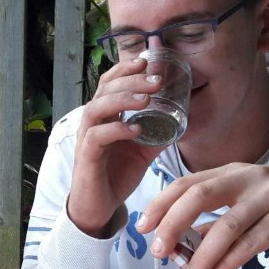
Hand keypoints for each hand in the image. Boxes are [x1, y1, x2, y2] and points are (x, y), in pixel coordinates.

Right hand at [68, 56, 167, 235]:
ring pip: (97, 108)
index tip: (147, 61)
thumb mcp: (143, 150)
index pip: (109, 83)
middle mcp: (93, 123)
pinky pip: (98, 136)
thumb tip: (182, 120)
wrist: (98, 208)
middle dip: (131, 80)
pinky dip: (117, 129)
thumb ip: (158, 133)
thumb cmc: (116, 175)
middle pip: (105, 89)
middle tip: (156, 80)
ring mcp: (87, 138)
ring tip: (146, 99)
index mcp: (105, 116)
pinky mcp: (86, 157)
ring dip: (122, 99)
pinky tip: (136, 129)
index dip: (125, 69)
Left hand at [136, 163, 268, 268]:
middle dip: (173, 224)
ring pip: (226, 225)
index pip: (187, 183)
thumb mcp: (249, 205)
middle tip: (158, 251)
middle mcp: (248, 177)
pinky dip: (228, 263)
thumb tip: (182, 246)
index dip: (161, 204)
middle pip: (199, 196)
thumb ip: (217, 221)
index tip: (142, 226)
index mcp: (232, 172)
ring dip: (203, 255)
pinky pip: (251, 243)